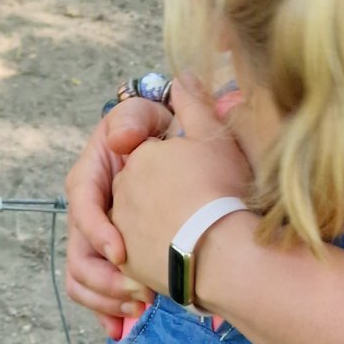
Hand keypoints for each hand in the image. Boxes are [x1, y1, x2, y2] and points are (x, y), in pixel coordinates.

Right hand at [64, 93, 171, 326]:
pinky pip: (96, 292)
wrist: (170, 148)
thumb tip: (120, 138)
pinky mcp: (109, 258)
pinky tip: (122, 328)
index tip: (123, 253)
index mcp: (88, 178)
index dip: (98, 232)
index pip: (82, 208)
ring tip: (140, 308)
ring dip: (105, 300)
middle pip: (77, 256)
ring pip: (82, 280)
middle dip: (105, 281)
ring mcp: (95, 239)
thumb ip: (133, 118)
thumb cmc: (157, 128)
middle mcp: (86, 213)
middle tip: (142, 293)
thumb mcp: (144, 112)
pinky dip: (105, 312)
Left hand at [114, 76, 254, 297]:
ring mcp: (121, 228)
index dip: (180, 167)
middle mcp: (121, 190)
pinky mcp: (126, 265)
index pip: (154, 157)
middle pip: (143, 191)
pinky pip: (133, 259)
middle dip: (165, 199)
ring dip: (159, 228)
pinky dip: (150, 259)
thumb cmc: (220, 190)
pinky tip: (178, 262)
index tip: (204, 180)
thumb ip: (193, 104)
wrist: (222, 252)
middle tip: (199, 211)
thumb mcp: (213, 137)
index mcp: (138, 157)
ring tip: (193, 239)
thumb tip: (181, 78)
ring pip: (138, 224)